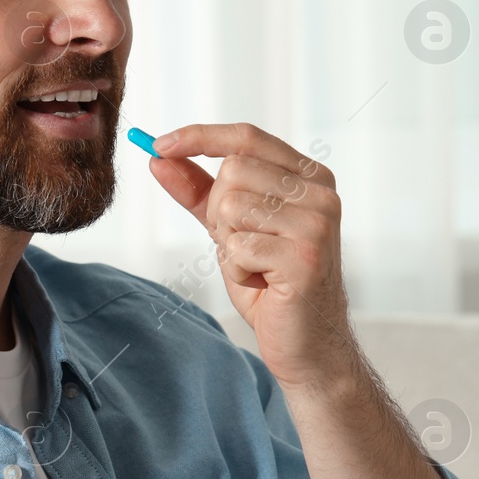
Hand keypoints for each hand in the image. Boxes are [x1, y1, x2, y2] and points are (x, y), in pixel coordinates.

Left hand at [148, 123, 355, 389]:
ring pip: (232, 207)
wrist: (305, 342)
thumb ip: (198, 192)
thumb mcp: (229, 229)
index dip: (199, 136)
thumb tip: (159, 158)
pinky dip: (237, 269)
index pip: (247, 137)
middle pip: (233, 171)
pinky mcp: (305, 255)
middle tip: (242, 246)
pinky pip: (238, 246)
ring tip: (256, 266)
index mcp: (309, 176)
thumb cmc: (270, 284)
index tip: (158, 144)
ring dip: (229, 244)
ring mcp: (317, 222)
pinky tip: (262, 283)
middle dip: (218, 212)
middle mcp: (320, 192)